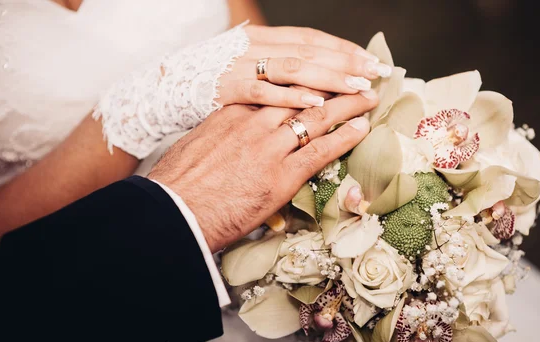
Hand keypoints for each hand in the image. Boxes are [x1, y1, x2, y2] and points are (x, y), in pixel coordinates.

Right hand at [148, 90, 378, 251]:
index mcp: (232, 115)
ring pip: (316, 118)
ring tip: (367, 95)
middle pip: (301, 97)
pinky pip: (320, 151)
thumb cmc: (177, 185)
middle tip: (354, 78)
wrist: (173, 213)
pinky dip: (344, 137)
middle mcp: (254, 126)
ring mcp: (269, 149)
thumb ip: (220, 136)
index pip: (275, 93)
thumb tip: (229, 139)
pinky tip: (362, 127)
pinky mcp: (281, 177)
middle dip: (331, 86)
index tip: (317, 79)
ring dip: (347, 105)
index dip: (301, 85)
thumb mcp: (197, 147)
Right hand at [218, 26, 392, 107]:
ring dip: (328, 78)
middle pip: (308, 51)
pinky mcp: (227, 91)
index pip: (309, 38)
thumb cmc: (213, 84)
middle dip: (344, 61)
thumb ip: (276, 69)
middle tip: (374, 72)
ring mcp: (240, 67)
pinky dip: (292, 96)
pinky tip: (317, 104)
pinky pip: (265, 92)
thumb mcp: (246, 68)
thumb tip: (313, 79)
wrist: (165, 91)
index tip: (368, 58)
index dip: (340, 47)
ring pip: (292, 68)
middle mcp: (253, 47)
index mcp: (261, 39)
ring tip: (356, 87)